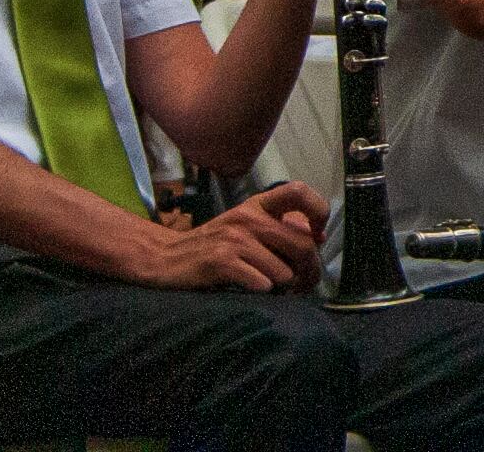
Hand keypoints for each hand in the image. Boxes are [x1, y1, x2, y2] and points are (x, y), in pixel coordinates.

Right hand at [132, 181, 326, 292]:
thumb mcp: (245, 225)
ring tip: (275, 289)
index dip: (318, 211)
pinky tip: (252, 290)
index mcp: (257, 205)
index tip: (318, 235)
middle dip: (310, 270)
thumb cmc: (213, 244)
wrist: (164, 257)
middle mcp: (248, 217)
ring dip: (283, 286)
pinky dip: (262, 292)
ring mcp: (234, 239)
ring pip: (284, 271)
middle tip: (307, 284)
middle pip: (301, 243)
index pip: (299, 192)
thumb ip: (278, 227)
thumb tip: (318, 237)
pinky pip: (262, 284)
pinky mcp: (221, 262)